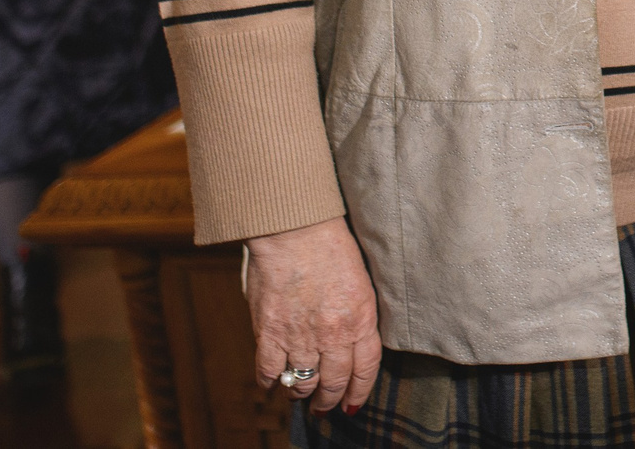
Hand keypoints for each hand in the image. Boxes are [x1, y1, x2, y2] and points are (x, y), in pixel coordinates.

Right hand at [244, 216, 381, 413]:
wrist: (296, 228)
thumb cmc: (331, 245)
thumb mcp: (360, 280)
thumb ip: (356, 314)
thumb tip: (351, 339)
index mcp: (361, 319)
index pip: (365, 369)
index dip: (359, 391)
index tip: (353, 403)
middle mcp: (333, 334)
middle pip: (334, 382)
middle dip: (330, 399)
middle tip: (325, 406)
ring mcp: (300, 336)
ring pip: (302, 382)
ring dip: (301, 394)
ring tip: (300, 395)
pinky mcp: (270, 332)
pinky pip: (269, 370)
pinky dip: (270, 381)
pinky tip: (271, 384)